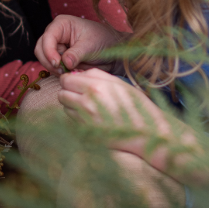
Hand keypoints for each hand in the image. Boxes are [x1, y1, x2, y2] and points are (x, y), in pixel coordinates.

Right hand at [34, 16, 120, 71]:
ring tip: (70, 71)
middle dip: (49, 62)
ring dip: (55, 69)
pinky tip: (72, 72)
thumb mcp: (90, 46)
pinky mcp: (59, 58)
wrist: (112, 51)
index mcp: (62, 24)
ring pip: (45, 60)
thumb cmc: (103, 41)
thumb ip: (76, 54)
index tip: (57, 63)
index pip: (47, 37)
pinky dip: (60, 72)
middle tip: (63, 71)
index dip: (49, 51)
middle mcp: (56, 34)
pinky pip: (53, 67)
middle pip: (41, 49)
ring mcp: (56, 47)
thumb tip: (64, 63)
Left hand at [58, 69, 201, 179]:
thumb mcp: (118, 83)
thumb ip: (95, 75)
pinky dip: (76, 117)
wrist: (146, 132)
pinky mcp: (86, 132)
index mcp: (96, 87)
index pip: (66, 79)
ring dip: (71, 105)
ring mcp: (85, 120)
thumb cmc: (134, 105)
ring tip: (88, 105)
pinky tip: (91, 116)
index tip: (76, 82)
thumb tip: (76, 74)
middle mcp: (87, 102)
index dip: (70, 80)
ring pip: (65, 107)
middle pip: (62, 93)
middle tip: (80, 93)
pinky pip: (72, 120)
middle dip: (68, 92)